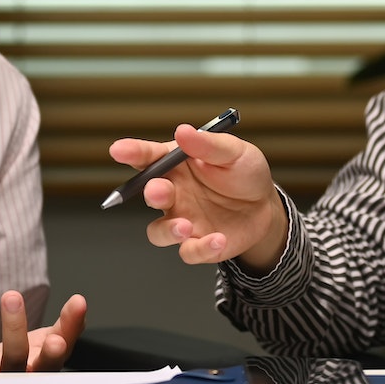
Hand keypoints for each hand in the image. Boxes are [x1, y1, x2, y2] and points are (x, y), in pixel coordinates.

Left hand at [0, 290, 87, 372]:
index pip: (48, 367)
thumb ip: (68, 326)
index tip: (57, 340)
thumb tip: (80, 302)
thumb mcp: (48, 344)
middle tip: (12, 296)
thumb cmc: (21, 361)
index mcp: (35, 374)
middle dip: (14, 329)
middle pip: (13, 361)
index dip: (52, 355)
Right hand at [110, 125, 285, 270]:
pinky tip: (218, 238)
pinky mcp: (196, 244)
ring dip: (167, 230)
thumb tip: (183, 131)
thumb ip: (208, 145)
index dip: (131, 153)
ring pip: (158, 232)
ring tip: (185, 226)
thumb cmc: (245, 173)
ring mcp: (182, 220)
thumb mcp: (234, 152)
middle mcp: (174, 193)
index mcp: (177, 165)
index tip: (118, 150)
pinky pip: (188, 252)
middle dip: (151, 193)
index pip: (148, 157)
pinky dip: (200, 248)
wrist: (265, 206)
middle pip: (150, 194)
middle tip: (159, 191)